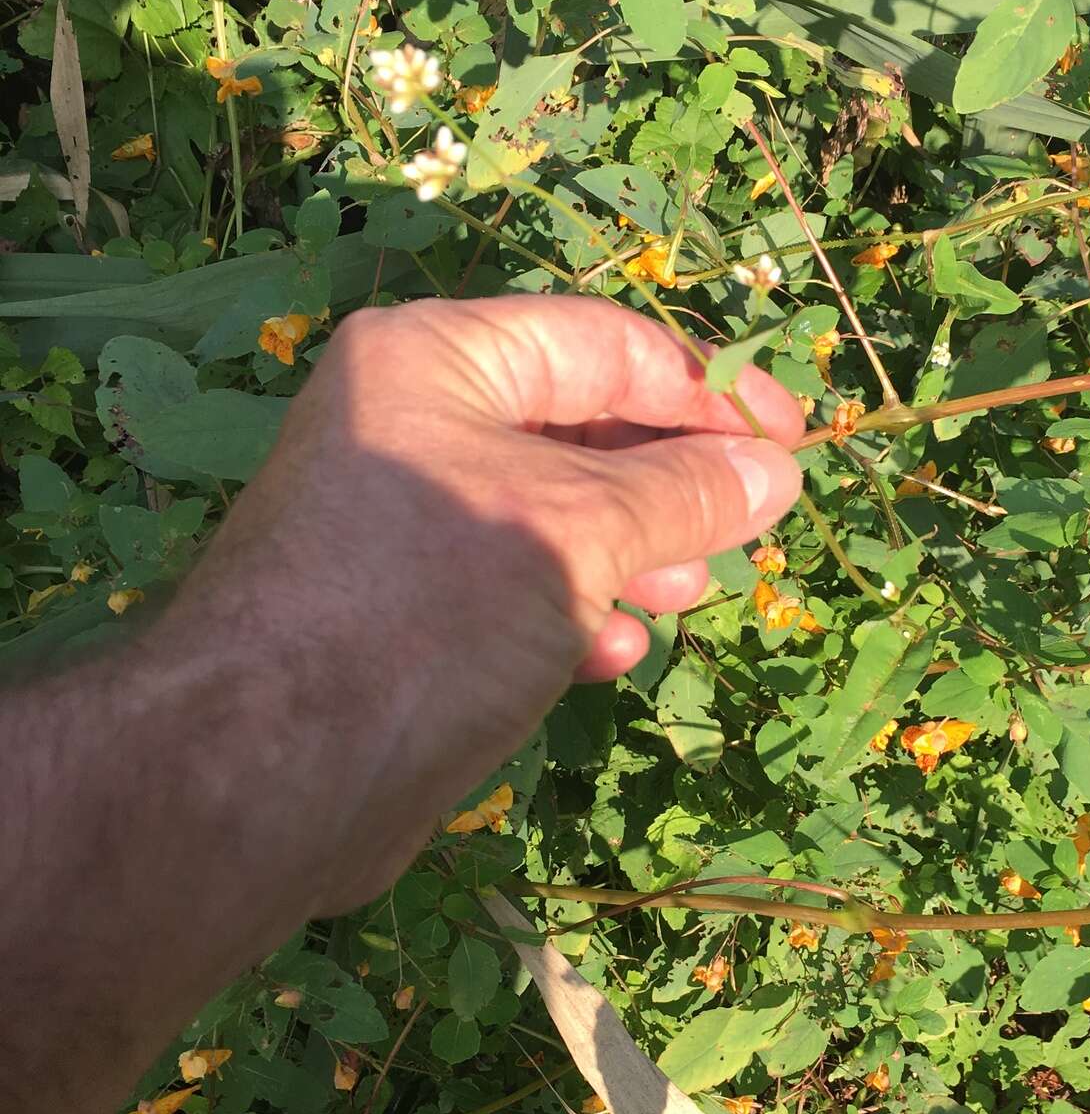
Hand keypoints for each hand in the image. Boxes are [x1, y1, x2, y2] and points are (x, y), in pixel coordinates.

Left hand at [161, 295, 802, 904]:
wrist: (272, 769)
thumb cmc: (433, 607)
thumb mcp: (580, 532)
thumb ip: (683, 494)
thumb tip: (775, 471)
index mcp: (437, 360)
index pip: (602, 343)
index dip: (707, 389)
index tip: (793, 442)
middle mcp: (411, 424)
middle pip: (577, 427)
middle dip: (670, 479)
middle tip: (749, 527)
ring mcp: (402, 523)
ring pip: (550, 514)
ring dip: (633, 551)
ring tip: (691, 590)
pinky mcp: (402, 614)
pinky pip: (510, 587)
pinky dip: (571, 609)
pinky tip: (611, 649)